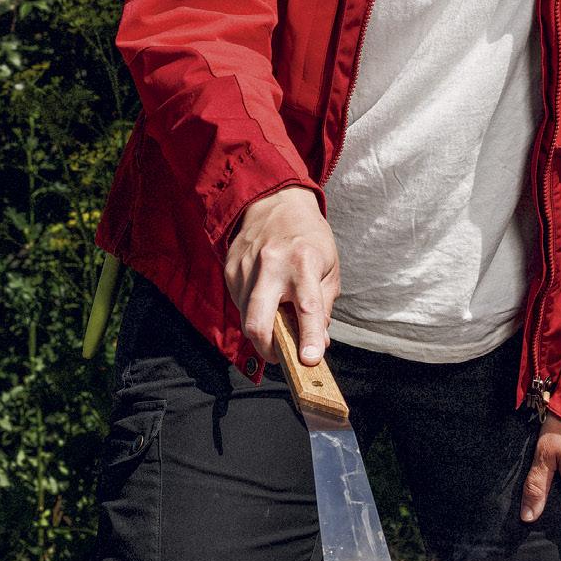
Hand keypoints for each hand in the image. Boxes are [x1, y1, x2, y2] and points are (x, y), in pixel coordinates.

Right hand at [224, 186, 339, 365]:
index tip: (310, 359)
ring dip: (262, 328)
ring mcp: (246, 268)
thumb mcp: (329, 266)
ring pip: (246, 318)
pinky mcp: (230, 270)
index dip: (309, 337)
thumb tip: (319, 342)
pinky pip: (239, 304)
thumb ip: (324, 306)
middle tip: (281, 356)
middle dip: (268, 349)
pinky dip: (252, 310)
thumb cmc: (307, 236)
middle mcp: (271, 265)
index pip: (307, 307)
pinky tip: (264, 296)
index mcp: (304, 262)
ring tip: (276, 314)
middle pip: (259, 322)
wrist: (273, 201)